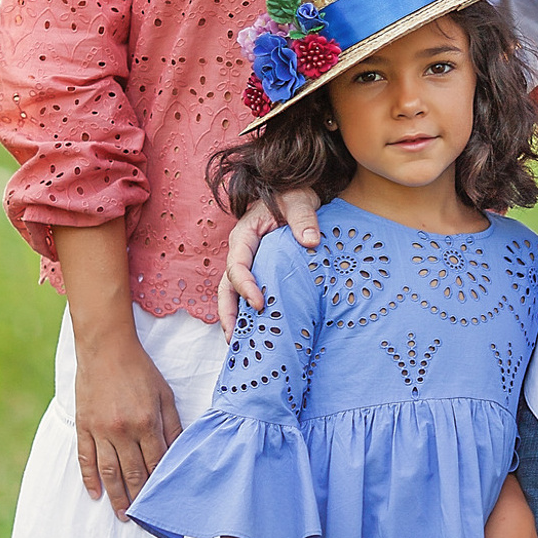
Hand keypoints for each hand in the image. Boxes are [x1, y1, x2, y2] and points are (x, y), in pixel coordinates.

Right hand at [73, 328, 180, 516]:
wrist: (105, 348)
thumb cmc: (140, 370)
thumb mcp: (164, 394)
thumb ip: (173, 425)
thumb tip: (179, 453)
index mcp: (146, 422)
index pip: (156, 463)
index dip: (160, 486)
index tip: (164, 504)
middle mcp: (122, 430)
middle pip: (132, 473)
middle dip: (139, 499)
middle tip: (144, 521)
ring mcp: (100, 430)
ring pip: (109, 472)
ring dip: (116, 496)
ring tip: (123, 515)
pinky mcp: (83, 426)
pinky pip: (86, 458)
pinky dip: (90, 479)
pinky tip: (95, 494)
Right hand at [217, 188, 321, 335]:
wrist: (296, 193)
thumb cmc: (294, 194)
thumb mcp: (299, 200)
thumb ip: (304, 218)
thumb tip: (311, 241)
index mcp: (245, 235)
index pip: (238, 265)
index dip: (245, 285)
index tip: (259, 303)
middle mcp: (241, 252)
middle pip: (226, 286)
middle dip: (228, 313)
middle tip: (235, 338)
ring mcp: (248, 263)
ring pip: (231, 294)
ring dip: (234, 318)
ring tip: (239, 344)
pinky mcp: (258, 270)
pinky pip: (247, 293)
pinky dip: (248, 313)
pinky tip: (257, 333)